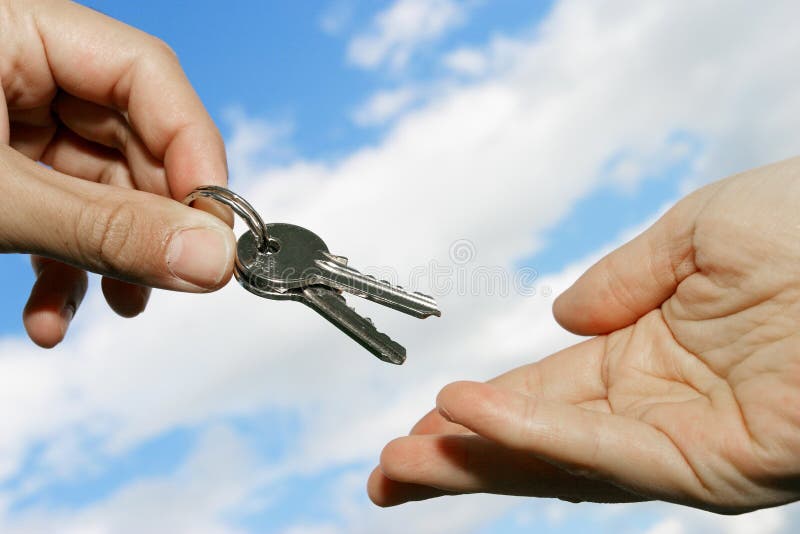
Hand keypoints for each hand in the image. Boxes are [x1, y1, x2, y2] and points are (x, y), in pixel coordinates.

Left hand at [0, 0, 234, 347]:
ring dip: (113, 258)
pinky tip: (53, 314)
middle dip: (153, 223)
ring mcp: (15, 123)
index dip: (193, 150)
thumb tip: (212, 262)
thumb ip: (105, 229)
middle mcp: (26, 71)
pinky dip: (64, 268)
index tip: (216, 224)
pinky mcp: (6, 169)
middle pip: (133, 142)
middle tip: (180, 277)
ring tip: (121, 305)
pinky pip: (60, 213)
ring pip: (102, 189)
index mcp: (18, 29)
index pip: (147, 74)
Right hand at [369, 157, 799, 513]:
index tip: (423, 417)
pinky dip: (533, 438)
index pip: (542, 396)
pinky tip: (470, 421)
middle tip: (385, 473)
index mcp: (645, 355)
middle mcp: (655, 409)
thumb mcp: (698, 231)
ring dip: (477, 464)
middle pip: (537, 446)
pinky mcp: (718, 466)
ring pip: (561, 465)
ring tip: (401, 466)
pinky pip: (609, 454)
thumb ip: (624, 274)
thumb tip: (561, 315)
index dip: (480, 410)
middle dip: (458, 460)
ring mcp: (683, 443)